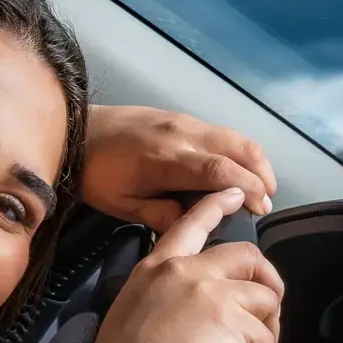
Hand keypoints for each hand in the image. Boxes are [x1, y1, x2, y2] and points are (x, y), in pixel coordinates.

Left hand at [83, 105, 275, 232]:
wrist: (75, 131)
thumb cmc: (96, 174)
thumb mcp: (123, 205)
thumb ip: (161, 216)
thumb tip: (194, 225)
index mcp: (167, 159)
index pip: (221, 171)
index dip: (249, 189)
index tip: (261, 208)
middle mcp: (182, 134)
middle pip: (239, 148)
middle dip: (262, 174)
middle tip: (267, 201)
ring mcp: (183, 121)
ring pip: (234, 136)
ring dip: (254, 160)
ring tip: (260, 186)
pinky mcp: (179, 116)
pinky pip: (220, 131)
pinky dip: (237, 149)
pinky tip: (236, 168)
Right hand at [83, 189, 283, 342]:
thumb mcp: (133, 303)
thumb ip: (164, 290)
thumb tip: (192, 305)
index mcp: (160, 265)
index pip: (192, 223)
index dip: (218, 205)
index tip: (236, 194)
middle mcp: (189, 271)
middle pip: (249, 256)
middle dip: (268, 281)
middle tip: (268, 309)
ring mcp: (214, 293)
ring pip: (266, 299)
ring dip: (268, 330)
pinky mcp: (232, 322)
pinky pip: (265, 339)